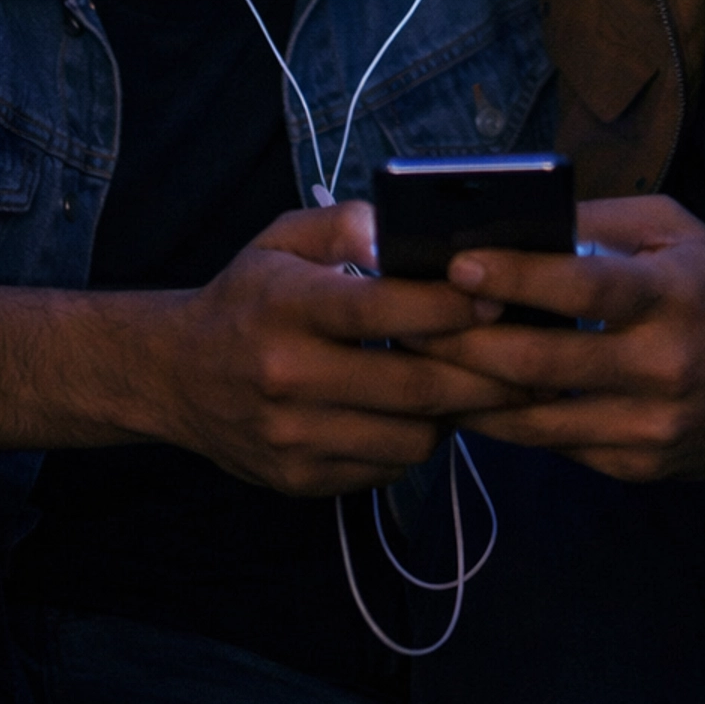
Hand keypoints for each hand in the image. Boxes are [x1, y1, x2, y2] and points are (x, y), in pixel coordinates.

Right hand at [134, 202, 524, 495]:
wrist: (175, 377)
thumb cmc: (246, 297)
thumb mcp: (281, 239)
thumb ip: (344, 224)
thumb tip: (401, 233)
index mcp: (286, 308)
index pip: (383, 309)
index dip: (450, 305)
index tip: (498, 295)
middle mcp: (288, 378)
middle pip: (414, 386)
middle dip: (484, 374)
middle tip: (528, 359)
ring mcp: (293, 438)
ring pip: (411, 438)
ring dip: (453, 413)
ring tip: (474, 385)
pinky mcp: (301, 479)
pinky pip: (386, 468)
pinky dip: (415, 442)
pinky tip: (423, 413)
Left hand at [420, 196, 704, 481]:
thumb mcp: (677, 232)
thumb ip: (597, 223)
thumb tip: (513, 219)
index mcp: (674, 297)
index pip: (584, 287)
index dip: (516, 277)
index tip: (456, 263)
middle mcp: (662, 368)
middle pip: (541, 361)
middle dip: (463, 342)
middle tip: (406, 318)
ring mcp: (649, 427)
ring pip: (534, 416)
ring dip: (467, 390)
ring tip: (415, 360)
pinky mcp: (636, 466)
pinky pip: (553, 443)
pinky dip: (504, 420)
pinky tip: (465, 395)